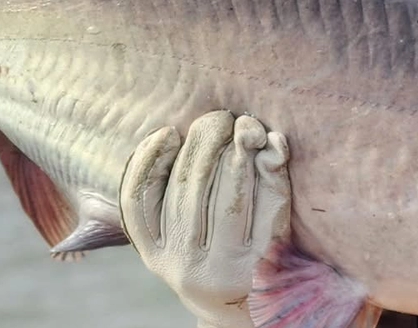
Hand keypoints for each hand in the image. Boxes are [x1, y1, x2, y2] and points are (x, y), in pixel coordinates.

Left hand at [120, 111, 291, 327]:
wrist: (224, 300)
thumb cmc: (262, 256)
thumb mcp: (278, 229)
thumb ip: (277, 187)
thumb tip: (273, 142)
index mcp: (236, 266)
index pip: (234, 199)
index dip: (243, 158)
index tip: (253, 129)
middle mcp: (196, 267)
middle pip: (200, 191)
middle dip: (216, 146)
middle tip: (227, 118)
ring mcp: (167, 259)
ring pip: (174, 190)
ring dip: (193, 147)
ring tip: (212, 123)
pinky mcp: (147, 249)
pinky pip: (138, 200)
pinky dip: (148, 163)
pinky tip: (166, 136)